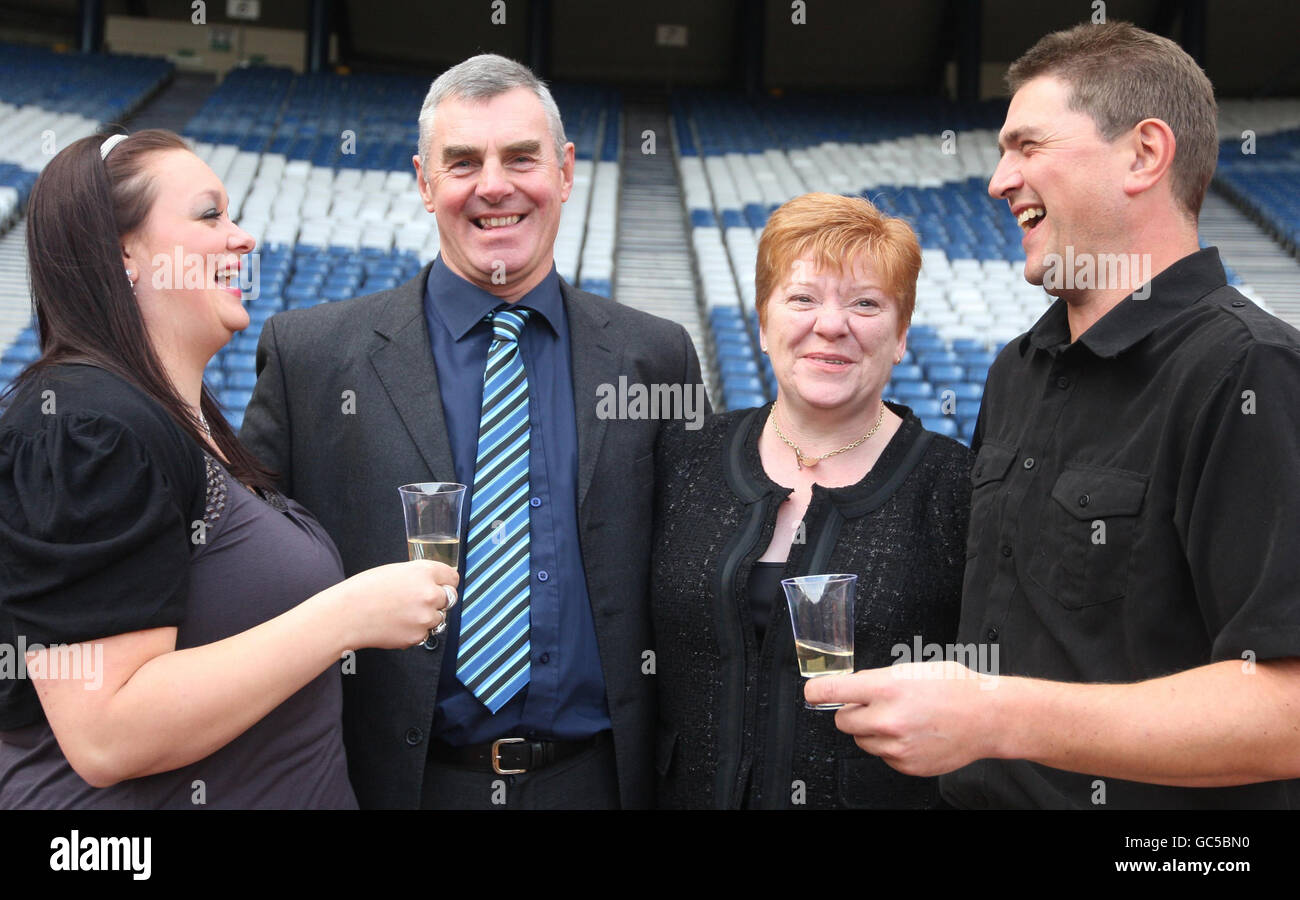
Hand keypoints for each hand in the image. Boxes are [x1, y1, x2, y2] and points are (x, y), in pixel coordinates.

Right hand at [335, 560, 458, 650]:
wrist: (347, 615)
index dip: (446, 582)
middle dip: (439, 599)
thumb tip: (435, 581)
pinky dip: (415, 631)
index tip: (443, 585)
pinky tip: (396, 624)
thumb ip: (419, 576)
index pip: (453, 577)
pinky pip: (425, 633)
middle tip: (419, 601)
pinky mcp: (417, 636)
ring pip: (439, 617)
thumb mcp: (396, 571)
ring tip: (402, 613)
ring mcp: (425, 617)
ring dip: (426, 617)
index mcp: (424, 572)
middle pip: (451, 598)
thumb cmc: (365, 590)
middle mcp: (430, 594)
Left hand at [803, 661, 1000, 776]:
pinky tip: (914, 735)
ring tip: (902, 719)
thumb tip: (850, 688)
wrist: (988, 717)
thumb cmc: (954, 687)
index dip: (816, 692)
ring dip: (872, 731)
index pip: (831, 691)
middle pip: (842, 720)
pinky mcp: (907, 765)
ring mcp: (897, 746)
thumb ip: (876, 681)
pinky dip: (892, 747)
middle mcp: (887, 719)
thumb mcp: (911, 670)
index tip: (812, 693)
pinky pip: (884, 756)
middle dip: (852, 712)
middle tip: (874, 706)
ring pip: (862, 741)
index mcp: (886, 688)